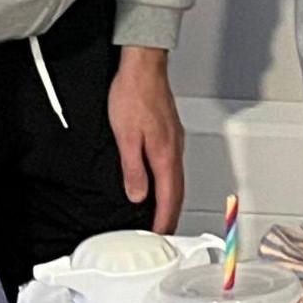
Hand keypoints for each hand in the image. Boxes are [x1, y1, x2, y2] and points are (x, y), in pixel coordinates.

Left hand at [105, 46, 185, 228]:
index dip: (163, 220)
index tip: (160, 235)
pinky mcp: (170, 132)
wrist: (143, 67)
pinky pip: (172, 165)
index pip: (168, 197)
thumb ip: (133, 169)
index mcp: (164, 155)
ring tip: (161, 213)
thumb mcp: (125, 137)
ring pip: (176, 178)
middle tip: (165, 232)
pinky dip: (169, 182)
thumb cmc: (133, 94)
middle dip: (171, 215)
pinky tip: (160, 181)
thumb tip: (137, 194)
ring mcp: (175, 140)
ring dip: (170, 199)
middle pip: (176, 191)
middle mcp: (174, 150)